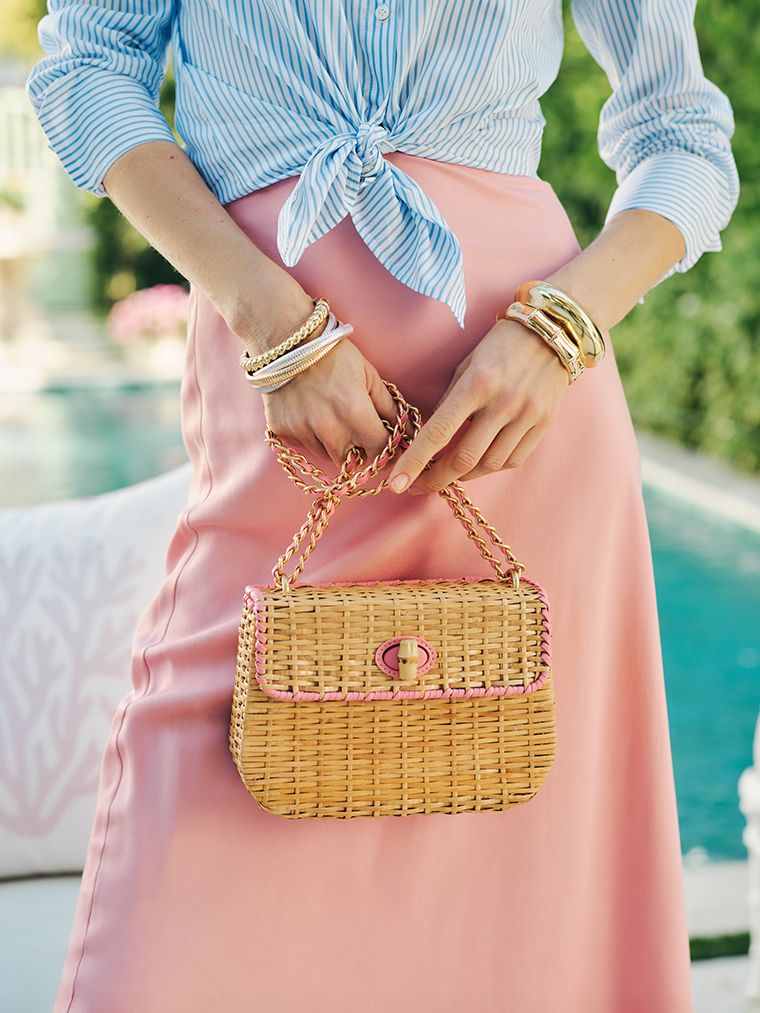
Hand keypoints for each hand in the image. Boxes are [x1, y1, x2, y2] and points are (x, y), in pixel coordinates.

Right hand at [252, 316, 397, 469]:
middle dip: (359, 452)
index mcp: (354, 410)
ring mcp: (301, 429)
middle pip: (352, 462)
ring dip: (335, 445)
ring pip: (327, 456)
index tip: (388, 446)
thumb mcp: (368, 375)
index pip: (379, 449)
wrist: (287, 338)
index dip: (387, 450)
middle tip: (359, 434)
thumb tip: (409, 433)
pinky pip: (303, 446)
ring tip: (332, 418)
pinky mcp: (281, 430)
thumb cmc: (333, 353)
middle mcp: (327, 426)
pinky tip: (311, 414)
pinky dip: (311, 437)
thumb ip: (388, 407)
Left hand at [386, 318, 569, 494]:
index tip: (396, 483)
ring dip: (464, 474)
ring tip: (450, 471)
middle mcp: (503, 403)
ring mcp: (527, 416)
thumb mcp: (467, 365)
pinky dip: (491, 466)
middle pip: (464, 459)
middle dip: (436, 479)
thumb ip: (449, 402)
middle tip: (419, 485)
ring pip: (488, 465)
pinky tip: (480, 461)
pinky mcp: (543, 424)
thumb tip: (430, 438)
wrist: (554, 332)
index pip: (438, 432)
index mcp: (477, 384)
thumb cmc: (501, 345)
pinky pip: (512, 460)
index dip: (415, 462)